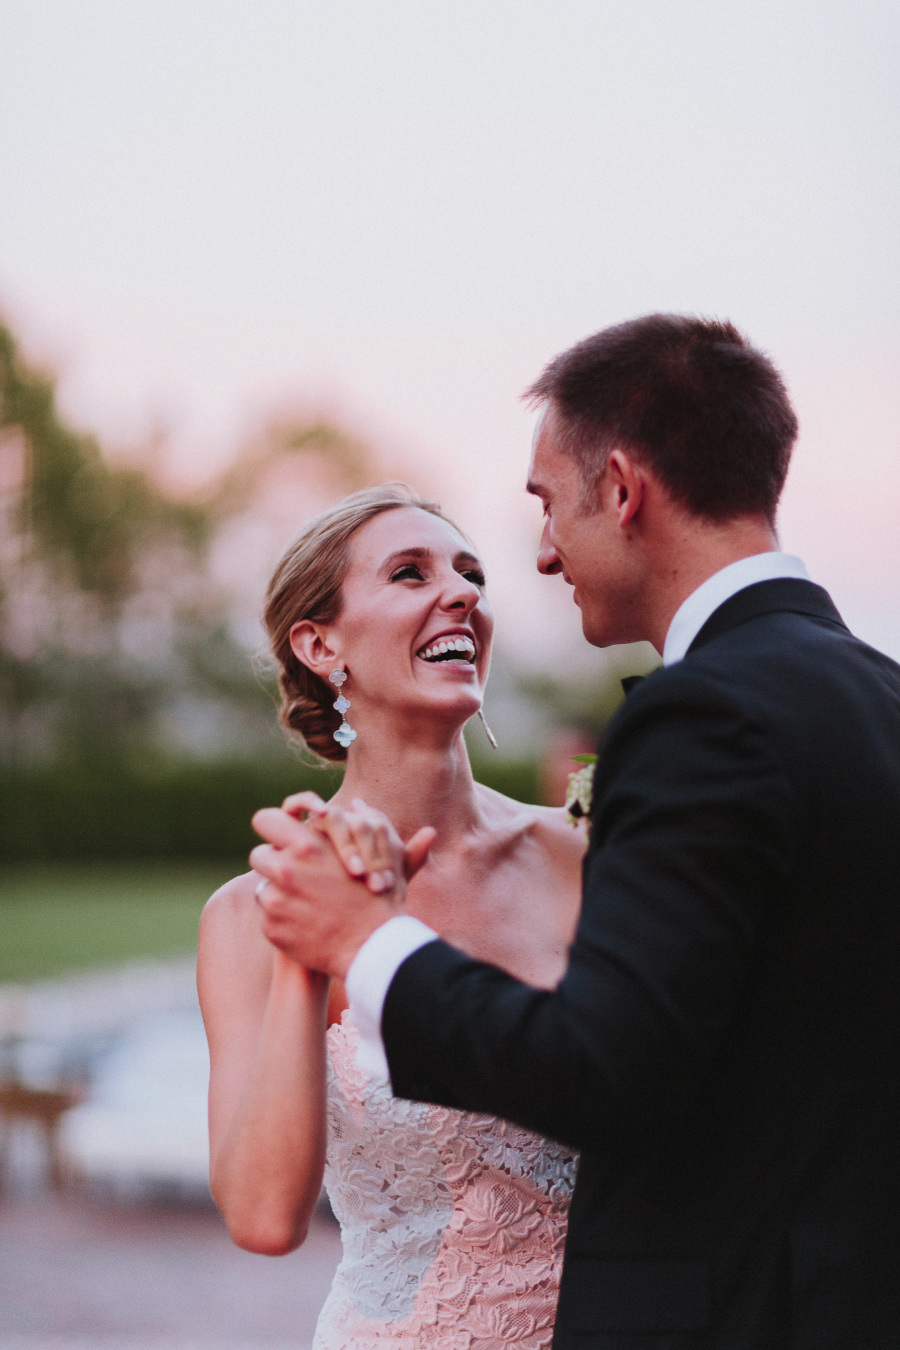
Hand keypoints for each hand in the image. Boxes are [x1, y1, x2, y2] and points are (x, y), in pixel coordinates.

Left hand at [249, 802, 434, 978]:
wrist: (374, 946)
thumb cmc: (379, 896)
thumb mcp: (377, 853)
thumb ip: (364, 824)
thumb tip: (357, 804)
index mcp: (308, 845)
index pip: (266, 820)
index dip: (272, 827)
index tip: (281, 838)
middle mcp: (286, 869)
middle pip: (259, 855)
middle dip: (273, 863)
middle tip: (293, 875)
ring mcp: (276, 900)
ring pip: (263, 888)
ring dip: (279, 893)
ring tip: (307, 903)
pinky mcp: (272, 927)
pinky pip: (267, 917)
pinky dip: (283, 920)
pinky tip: (307, 925)